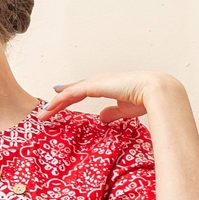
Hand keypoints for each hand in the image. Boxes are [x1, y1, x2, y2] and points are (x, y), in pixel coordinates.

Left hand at [40, 71, 185, 122]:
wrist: (155, 92)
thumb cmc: (145, 99)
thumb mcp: (124, 110)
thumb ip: (112, 113)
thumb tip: (101, 118)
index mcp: (107, 86)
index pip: (83, 91)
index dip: (70, 95)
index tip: (58, 101)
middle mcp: (100, 81)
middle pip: (73, 91)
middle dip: (59, 100)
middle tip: (46, 110)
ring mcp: (96, 82)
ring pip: (70, 92)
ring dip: (56, 103)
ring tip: (43, 113)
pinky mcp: (95, 86)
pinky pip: (73, 93)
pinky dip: (61, 99)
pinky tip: (51, 106)